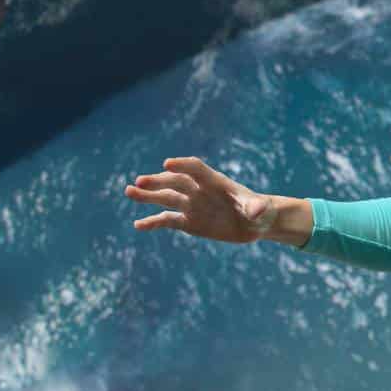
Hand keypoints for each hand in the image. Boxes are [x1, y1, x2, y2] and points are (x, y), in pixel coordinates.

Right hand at [124, 156, 276, 243]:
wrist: (256, 223)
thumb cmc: (260, 211)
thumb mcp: (261, 209)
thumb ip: (256, 207)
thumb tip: (256, 210)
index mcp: (216, 181)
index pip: (196, 169)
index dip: (182, 165)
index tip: (167, 164)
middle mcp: (199, 190)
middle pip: (175, 182)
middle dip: (158, 181)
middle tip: (140, 182)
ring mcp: (192, 205)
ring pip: (166, 198)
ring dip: (148, 196)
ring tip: (129, 192)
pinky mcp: (189, 222)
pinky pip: (168, 220)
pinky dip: (153, 222)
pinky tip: (138, 225)